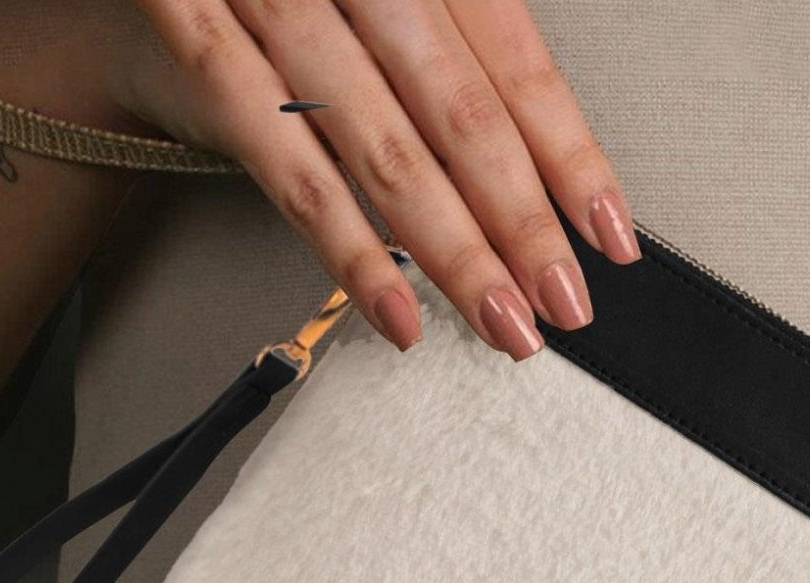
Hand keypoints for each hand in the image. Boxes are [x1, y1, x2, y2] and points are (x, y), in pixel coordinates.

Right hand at [0, 0, 640, 356]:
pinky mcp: (201, 37)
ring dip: (454, 252)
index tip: (609, 240)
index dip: (569, 157)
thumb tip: (548, 180)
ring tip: (501, 324)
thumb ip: (459, 62)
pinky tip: (399, 313)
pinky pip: (286, 163)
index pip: (515, 61)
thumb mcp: (393, 3)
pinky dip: (348, 249)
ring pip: (387, 145)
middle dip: (522, 224)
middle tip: (563, 304)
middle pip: (461, 113)